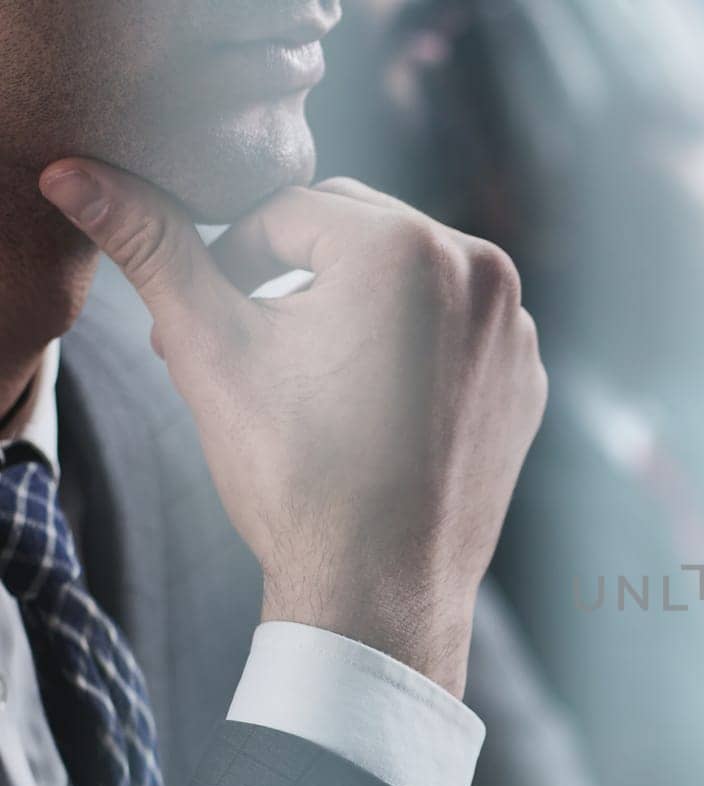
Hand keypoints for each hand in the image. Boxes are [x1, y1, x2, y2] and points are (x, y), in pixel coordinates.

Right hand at [38, 164, 545, 694]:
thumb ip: (150, 249)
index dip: (230, 260)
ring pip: (410, 283)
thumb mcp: (209, 348)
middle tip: (248, 345)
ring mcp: (514, 331)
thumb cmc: (295, 475)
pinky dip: (414, 351)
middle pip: (357, 235)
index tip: (207, 321)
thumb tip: (78, 177)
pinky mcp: (525, 380)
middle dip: (294, 276)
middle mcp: (482, 272)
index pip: (286, 211)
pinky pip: (456, 335)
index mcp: (406, 245)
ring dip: (355, 309)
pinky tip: (372, 408)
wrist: (379, 591)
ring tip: (306, 379)